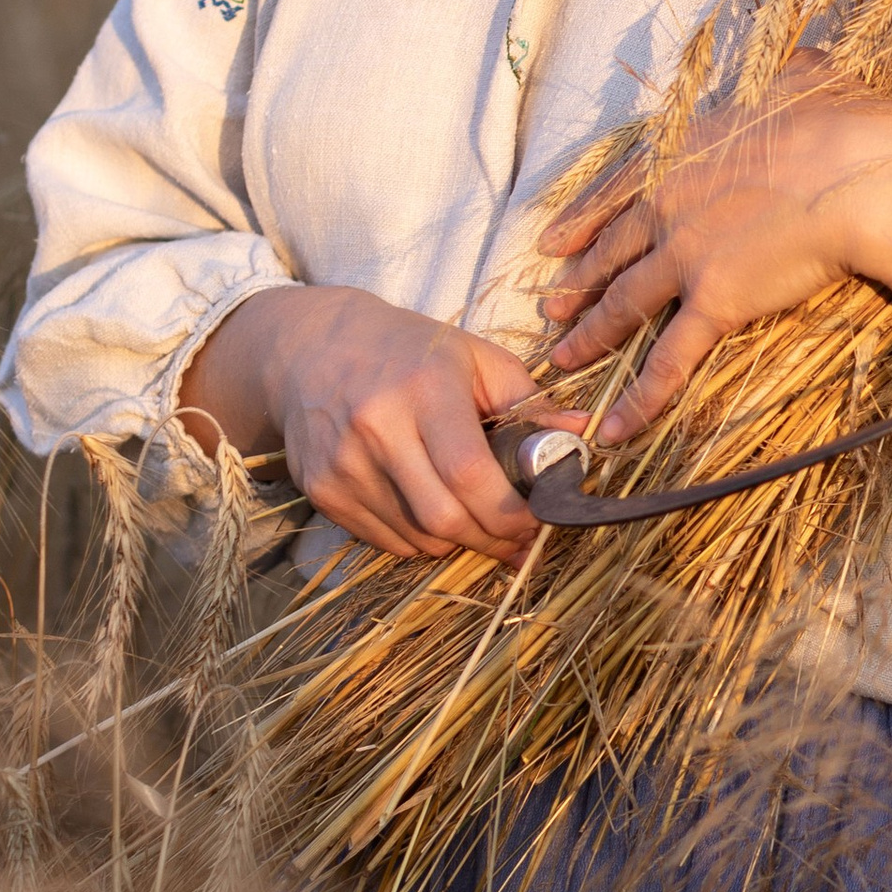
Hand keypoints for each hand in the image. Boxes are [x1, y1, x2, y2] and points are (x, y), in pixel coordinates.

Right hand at [178, 285, 573, 560]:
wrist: (309, 350)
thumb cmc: (408, 352)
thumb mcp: (474, 358)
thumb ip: (529, 403)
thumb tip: (582, 436)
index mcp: (422, 389)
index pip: (469, 475)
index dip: (510, 513)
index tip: (536, 519)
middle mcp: (375, 428)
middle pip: (443, 519)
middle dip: (491, 538)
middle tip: (516, 536)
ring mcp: (342, 464)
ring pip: (417, 539)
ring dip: (458, 541)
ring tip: (475, 518)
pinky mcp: (321, 492)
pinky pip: (386, 541)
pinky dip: (420, 539)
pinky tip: (431, 511)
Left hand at [540, 81, 891, 445]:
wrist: (857, 169)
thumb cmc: (841, 121)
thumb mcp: (808, 79)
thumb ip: (795, 74)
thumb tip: (808, 59)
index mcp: (684, 152)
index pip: (616, 191)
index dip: (580, 220)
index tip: (551, 241)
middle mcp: (669, 205)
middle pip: (609, 251)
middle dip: (576, 281)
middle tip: (548, 304)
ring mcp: (685, 256)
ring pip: (622, 305)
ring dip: (589, 335)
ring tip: (562, 358)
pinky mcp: (714, 302)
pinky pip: (668, 359)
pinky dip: (639, 398)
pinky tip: (613, 429)